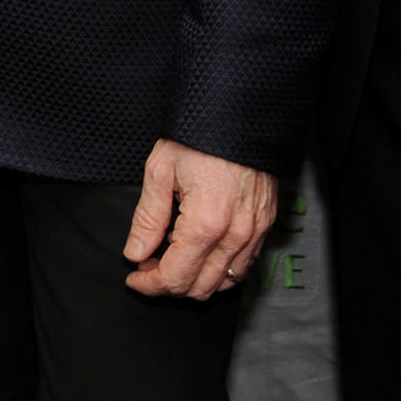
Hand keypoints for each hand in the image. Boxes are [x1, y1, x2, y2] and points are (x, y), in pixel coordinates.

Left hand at [123, 137, 277, 298]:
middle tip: (149, 265)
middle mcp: (235, 234)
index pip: (175, 277)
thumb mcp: (160, 170)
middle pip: (200, 288)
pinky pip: (244, 264)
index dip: (149, 284)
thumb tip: (136, 252)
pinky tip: (202, 250)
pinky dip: (221, 269)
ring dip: (196, 280)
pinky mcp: (266, 225)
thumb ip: (147, 218)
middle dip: (170, 284)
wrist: (239, 112)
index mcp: (206, 222)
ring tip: (174, 257)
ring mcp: (255, 232)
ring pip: (225, 282)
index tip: (135, 277)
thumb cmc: (199, 136)